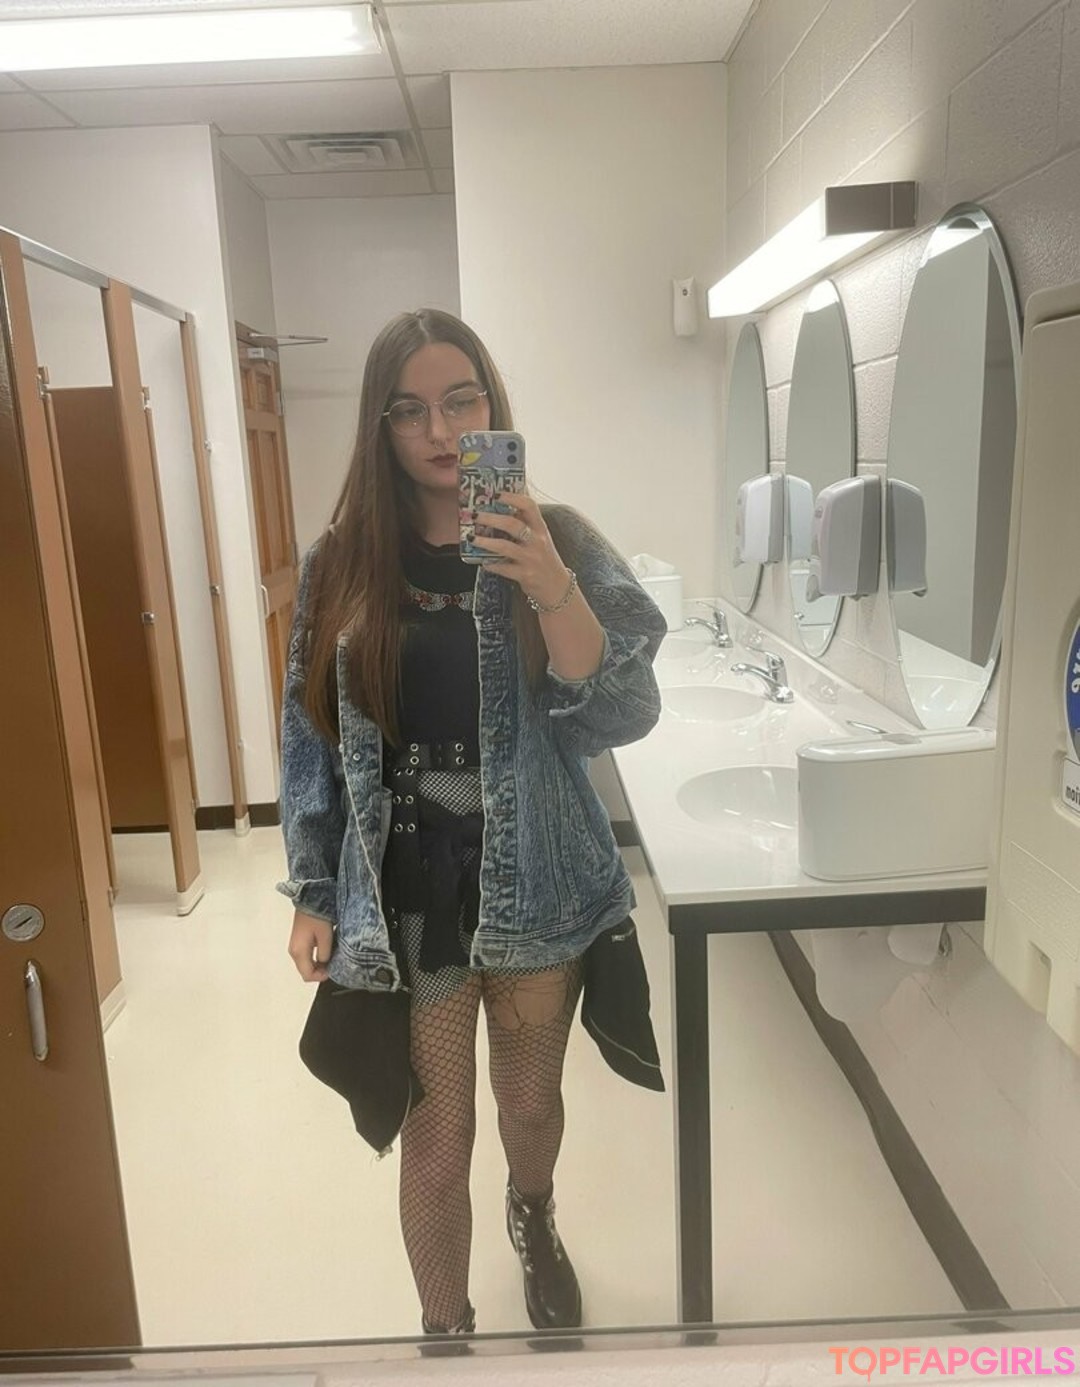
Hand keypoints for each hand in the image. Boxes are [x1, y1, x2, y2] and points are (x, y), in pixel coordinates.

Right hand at [289, 911, 332, 982]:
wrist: (309, 900)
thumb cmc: (316, 916)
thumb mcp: (326, 937)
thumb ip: (325, 954)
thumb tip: (324, 963)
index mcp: (298, 952)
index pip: (307, 975)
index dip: (320, 977)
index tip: (331, 971)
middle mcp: (294, 951)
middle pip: (305, 971)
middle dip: (319, 971)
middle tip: (332, 965)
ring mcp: (294, 946)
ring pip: (305, 964)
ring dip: (317, 965)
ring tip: (330, 957)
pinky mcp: (298, 941)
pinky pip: (305, 956)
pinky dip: (314, 958)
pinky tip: (324, 950)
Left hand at [473, 493, 571, 608]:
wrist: (557, 587)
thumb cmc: (545, 559)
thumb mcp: (540, 538)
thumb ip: (525, 524)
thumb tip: (501, 508)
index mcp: (541, 528)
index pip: (529, 506)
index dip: (512, 498)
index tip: (496, 494)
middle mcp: (537, 541)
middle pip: (512, 524)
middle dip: (490, 518)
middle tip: (474, 515)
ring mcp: (531, 558)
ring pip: (505, 546)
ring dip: (485, 542)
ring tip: (471, 538)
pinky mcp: (525, 575)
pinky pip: (503, 568)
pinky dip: (491, 564)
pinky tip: (483, 562)